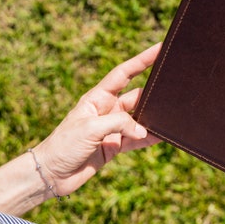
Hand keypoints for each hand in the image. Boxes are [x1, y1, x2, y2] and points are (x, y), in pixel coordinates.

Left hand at [31, 43, 160, 196]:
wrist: (51, 174)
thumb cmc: (63, 145)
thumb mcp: (90, 129)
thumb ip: (119, 124)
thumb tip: (144, 129)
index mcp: (97, 97)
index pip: (124, 73)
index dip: (142, 60)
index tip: (159, 48)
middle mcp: (107, 110)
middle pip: (136, 96)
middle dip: (153, 93)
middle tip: (173, 88)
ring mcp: (112, 128)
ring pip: (139, 119)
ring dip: (153, 118)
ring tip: (172, 115)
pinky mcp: (115, 146)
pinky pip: (137, 140)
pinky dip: (150, 138)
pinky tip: (163, 136)